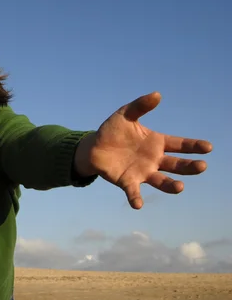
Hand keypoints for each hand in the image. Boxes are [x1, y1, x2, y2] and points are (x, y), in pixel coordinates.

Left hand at [79, 92, 212, 209]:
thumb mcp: (125, 115)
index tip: (208, 147)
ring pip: (161, 181)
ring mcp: (142, 172)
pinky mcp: (127, 181)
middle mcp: (154, 160)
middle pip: (176, 165)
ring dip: (171, 185)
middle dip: (190, 167)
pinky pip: (134, 192)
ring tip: (180, 187)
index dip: (193, 146)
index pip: (179, 145)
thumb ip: (140, 106)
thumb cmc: (112, 131)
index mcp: (156, 143)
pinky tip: (138, 205)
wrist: (93, 147)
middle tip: (202, 166)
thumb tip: (157, 95)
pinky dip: (136, 198)